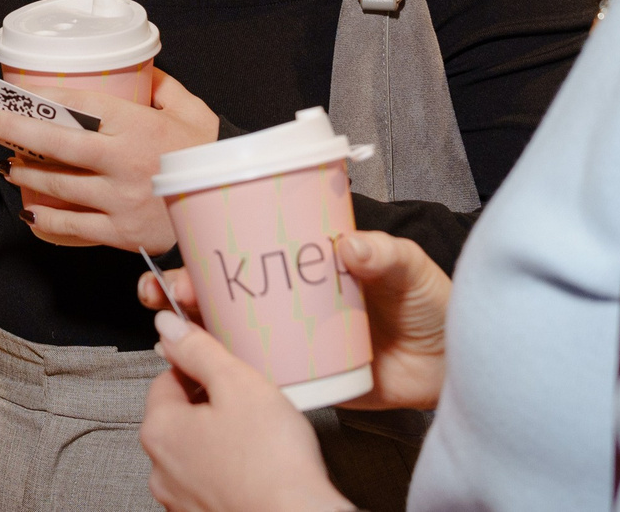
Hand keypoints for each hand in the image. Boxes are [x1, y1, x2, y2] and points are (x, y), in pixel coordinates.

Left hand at [0, 70, 221, 253]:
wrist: (233, 211)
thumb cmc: (209, 157)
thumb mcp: (194, 112)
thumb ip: (164, 87)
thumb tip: (142, 68)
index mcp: (138, 125)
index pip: (78, 104)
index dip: (41, 97)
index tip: (13, 92)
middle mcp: (123, 161)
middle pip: (55, 142)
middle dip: (13, 129)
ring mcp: (119, 199)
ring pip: (57, 185)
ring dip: (24, 174)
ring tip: (7, 165)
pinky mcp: (121, 234)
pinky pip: (72, 228)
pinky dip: (45, 220)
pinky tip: (29, 212)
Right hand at [136, 231, 447, 411]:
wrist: (453, 368)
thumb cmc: (434, 306)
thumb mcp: (411, 269)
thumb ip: (385, 255)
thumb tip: (352, 246)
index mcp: (309, 261)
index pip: (250, 244)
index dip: (209, 244)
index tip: (182, 245)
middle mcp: (293, 297)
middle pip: (226, 289)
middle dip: (185, 289)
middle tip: (166, 294)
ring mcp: (294, 337)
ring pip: (232, 330)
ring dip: (195, 328)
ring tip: (173, 328)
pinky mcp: (302, 376)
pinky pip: (258, 373)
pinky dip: (228, 370)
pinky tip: (208, 368)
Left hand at [140, 312, 352, 511]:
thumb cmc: (272, 462)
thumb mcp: (238, 384)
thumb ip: (198, 350)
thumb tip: (168, 326)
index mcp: (159, 430)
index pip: (166, 379)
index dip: (199, 368)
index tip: (227, 369)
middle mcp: (160, 470)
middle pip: (179, 417)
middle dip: (210, 405)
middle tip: (248, 402)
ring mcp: (180, 500)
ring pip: (195, 452)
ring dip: (219, 440)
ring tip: (257, 437)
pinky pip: (211, 482)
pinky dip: (229, 472)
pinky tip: (257, 467)